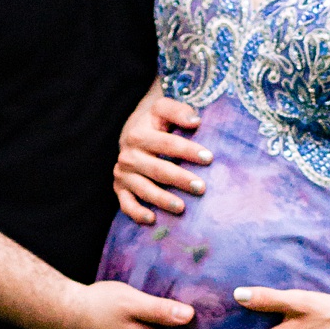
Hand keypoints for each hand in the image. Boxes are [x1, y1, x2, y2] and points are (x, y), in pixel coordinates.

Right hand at [115, 92, 213, 223]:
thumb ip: (178, 111)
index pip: (167, 143)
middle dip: (179, 179)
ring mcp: (123, 174)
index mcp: (138, 134)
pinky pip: (126, 204)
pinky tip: (152, 220)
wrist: (132, 131)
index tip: (209, 158)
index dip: (188, 150)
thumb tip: (195, 121)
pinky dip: (137, 213)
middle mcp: (128, 155)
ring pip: (143, 189)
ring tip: (182, 207)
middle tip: (201, 188)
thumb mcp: (163, 109)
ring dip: (162, 199)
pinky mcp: (120, 188)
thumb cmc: (156, 122)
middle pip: (157, 169)